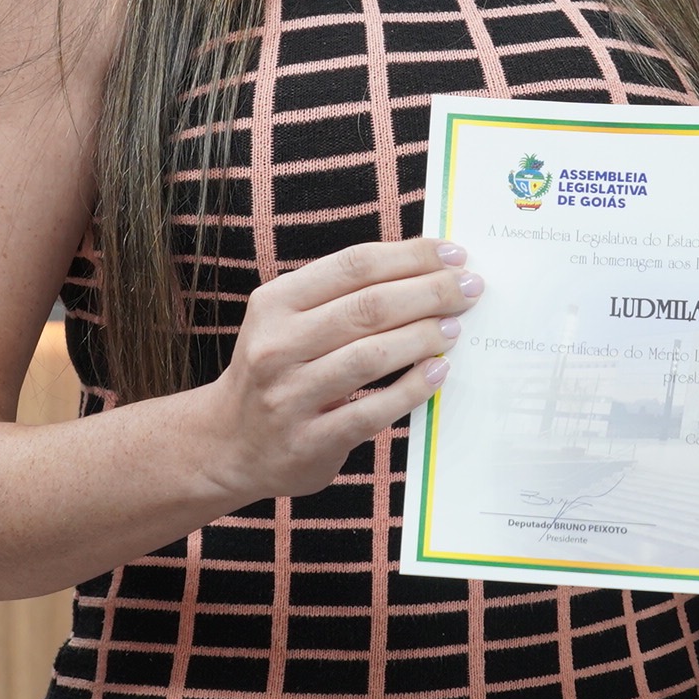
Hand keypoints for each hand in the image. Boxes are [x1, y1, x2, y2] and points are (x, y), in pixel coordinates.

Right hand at [203, 238, 480, 503]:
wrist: (228, 444)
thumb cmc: (278, 369)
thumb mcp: (288, 320)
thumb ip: (343, 295)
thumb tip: (426, 266)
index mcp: (275, 303)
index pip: (354, 265)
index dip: (410, 256)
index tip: (455, 253)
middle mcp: (276, 346)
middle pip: (368, 307)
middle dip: (429, 292)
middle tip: (470, 288)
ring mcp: (290, 397)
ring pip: (371, 356)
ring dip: (423, 336)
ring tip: (456, 328)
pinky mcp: (309, 442)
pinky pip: (372, 411)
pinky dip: (411, 388)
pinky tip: (438, 372)